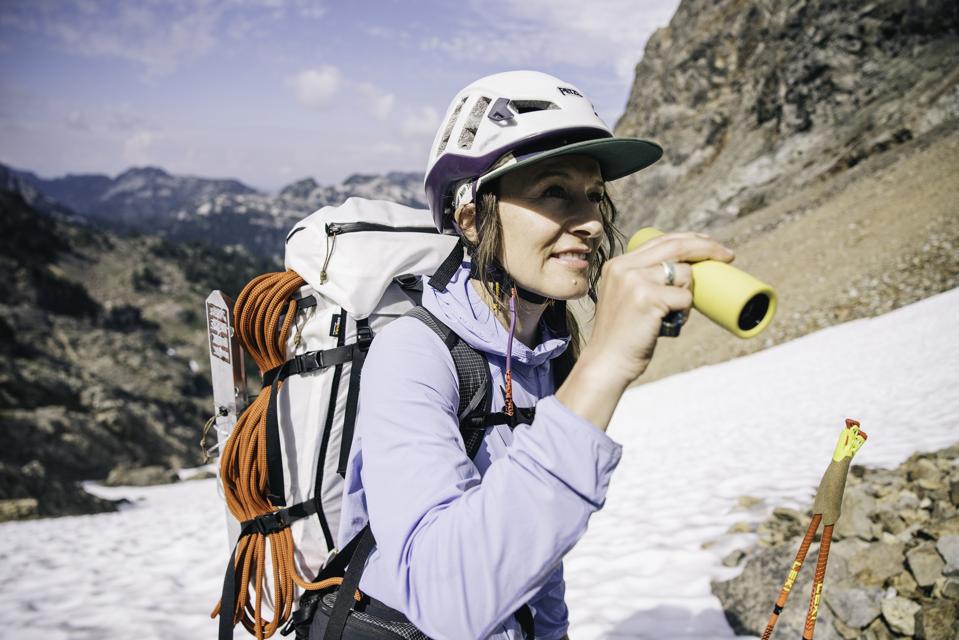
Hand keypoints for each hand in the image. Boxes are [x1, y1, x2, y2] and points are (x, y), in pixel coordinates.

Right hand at [556, 232, 733, 429]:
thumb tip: (686, 269)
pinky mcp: (648, 298)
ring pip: (685, 274)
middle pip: (677, 247)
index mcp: (618, 264)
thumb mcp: (625, 297)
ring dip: (688, 295)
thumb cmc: (623, 335)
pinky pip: (685, 298)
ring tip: (671, 315)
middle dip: (708, 247)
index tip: (709, 243)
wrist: (607, 362)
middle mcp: (624, 267)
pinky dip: (685, 313)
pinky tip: (668, 324)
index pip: (660, 240)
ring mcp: (635, 281)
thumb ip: (641, 280)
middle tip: (729, 256)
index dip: (689, 238)